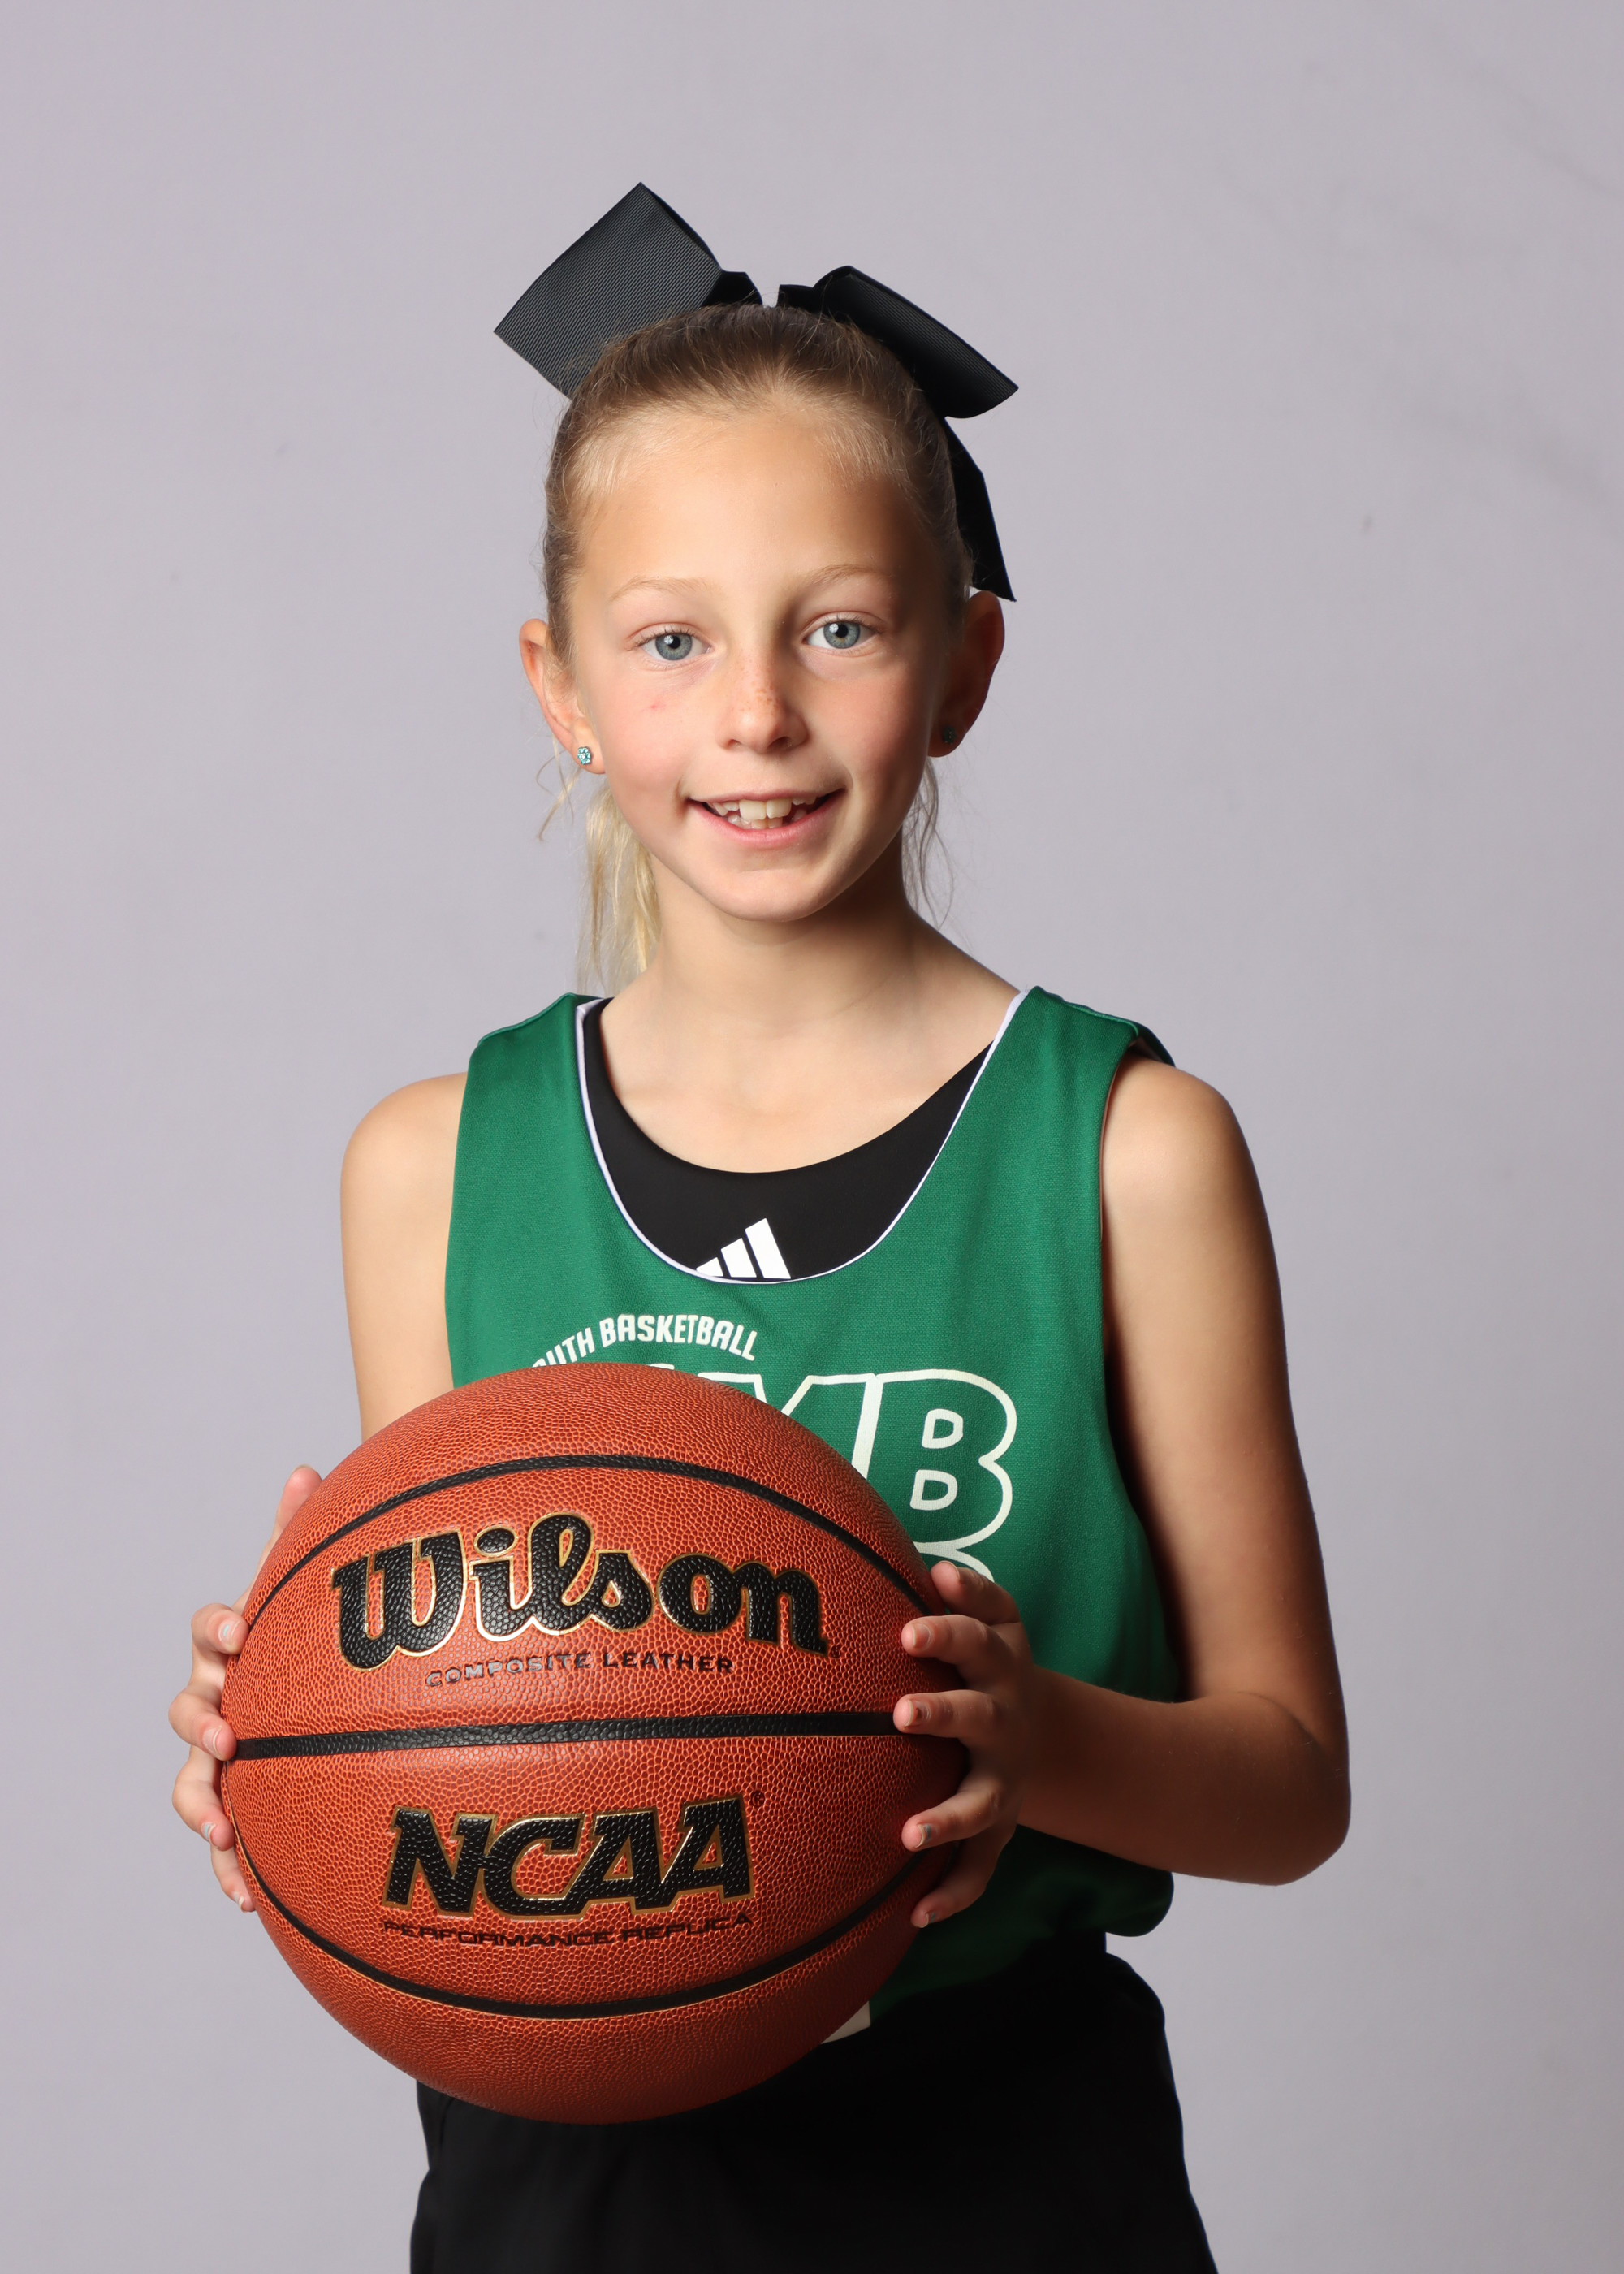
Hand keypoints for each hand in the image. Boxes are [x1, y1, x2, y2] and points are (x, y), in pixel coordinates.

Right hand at [169, 1467, 320, 1909]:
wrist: (313, 1693)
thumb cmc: (307, 1635)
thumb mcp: (310, 1590)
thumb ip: (304, 1535)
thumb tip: (307, 1468)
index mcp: (231, 1647)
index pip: (207, 1630)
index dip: (217, 1628)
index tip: (241, 1630)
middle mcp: (215, 1699)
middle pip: (186, 1710)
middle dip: (201, 1723)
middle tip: (230, 1734)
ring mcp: (221, 1756)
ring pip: (192, 1782)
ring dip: (204, 1804)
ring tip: (226, 1829)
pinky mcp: (239, 1803)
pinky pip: (225, 1841)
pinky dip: (230, 1868)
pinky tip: (247, 1900)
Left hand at [893, 1564, 1038, 1928]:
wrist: (1044, 1730)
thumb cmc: (985, 1661)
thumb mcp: (991, 1619)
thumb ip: (963, 1592)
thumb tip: (928, 1565)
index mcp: (998, 1661)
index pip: (976, 1635)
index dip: (949, 1627)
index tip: (908, 1629)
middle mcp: (1005, 1718)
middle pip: (977, 1714)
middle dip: (943, 1713)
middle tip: (902, 1713)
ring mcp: (1006, 1777)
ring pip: (982, 1801)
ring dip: (948, 1817)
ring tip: (911, 1835)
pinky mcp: (1001, 1825)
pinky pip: (979, 1866)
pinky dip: (952, 1892)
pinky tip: (916, 1914)